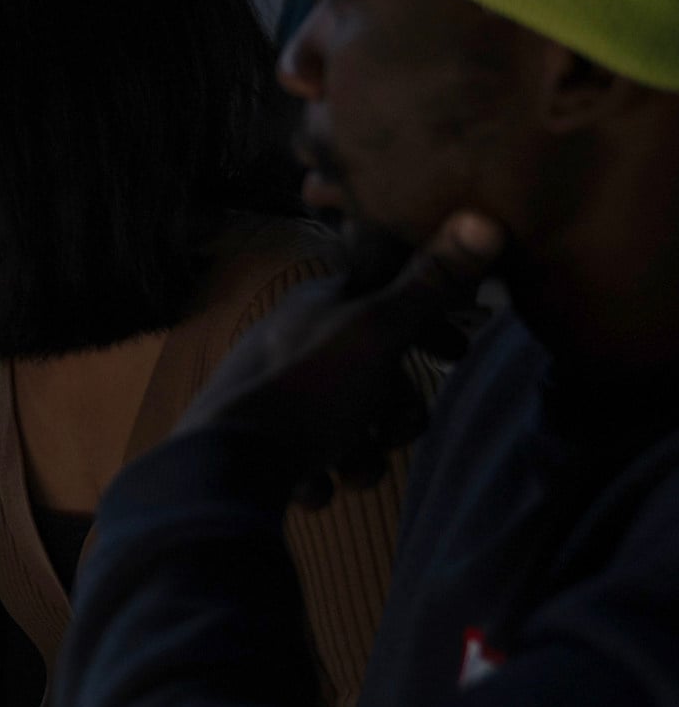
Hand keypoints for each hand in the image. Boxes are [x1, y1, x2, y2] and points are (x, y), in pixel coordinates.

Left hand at [178, 210, 502, 505]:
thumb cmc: (310, 389)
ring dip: (362, 455)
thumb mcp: (379, 330)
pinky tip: (314, 487)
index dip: (428, 325)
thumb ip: (430, 284)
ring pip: (346, 424)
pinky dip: (319, 477)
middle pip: (373, 373)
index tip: (456, 353)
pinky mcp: (256, 445)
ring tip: (351, 470)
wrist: (223, 465)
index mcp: (316, 307)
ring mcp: (272, 396)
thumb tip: (484, 219)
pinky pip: (309, 462)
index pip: (386, 298)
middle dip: (396, 412)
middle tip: (394, 433)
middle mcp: (291, 344)